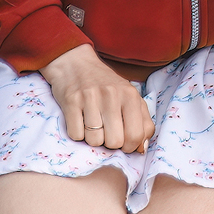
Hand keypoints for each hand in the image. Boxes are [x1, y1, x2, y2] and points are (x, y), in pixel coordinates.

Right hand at [40, 45, 154, 151]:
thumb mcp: (130, 97)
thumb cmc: (107, 85)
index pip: (135, 135)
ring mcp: (90, 98)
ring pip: (94, 140)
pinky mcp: (71, 101)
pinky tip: (80, 121)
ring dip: (93, 138)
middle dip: (110, 144)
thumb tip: (141, 148)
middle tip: (106, 132)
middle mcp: (112, 95)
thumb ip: (143, 121)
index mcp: (130, 96)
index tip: (123, 143)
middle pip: (114, 142)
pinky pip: (76, 135)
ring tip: (92, 124)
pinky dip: (77, 133)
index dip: (130, 147)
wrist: (76, 64)